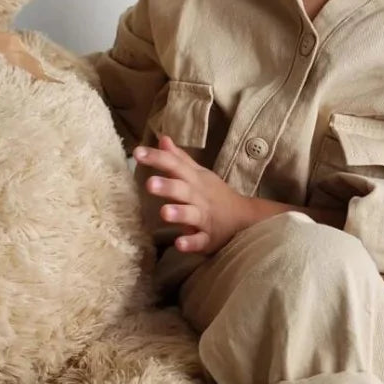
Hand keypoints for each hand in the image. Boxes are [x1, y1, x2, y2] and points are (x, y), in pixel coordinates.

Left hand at [133, 135, 253, 253]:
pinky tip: (179, 244)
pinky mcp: (208, 238)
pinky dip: (191, 243)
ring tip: (164, 212)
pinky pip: (199, 241)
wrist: (245, 219)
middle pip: (182, 189)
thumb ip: (179, 159)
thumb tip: (162, 139)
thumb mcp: (199, 174)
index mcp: (194, 180)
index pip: (175, 165)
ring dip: (179, 213)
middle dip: (167, 186)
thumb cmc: (214, 194)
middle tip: (149, 183)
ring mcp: (204, 218)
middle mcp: (199, 197)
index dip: (157, 158)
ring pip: (191, 215)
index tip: (137, 152)